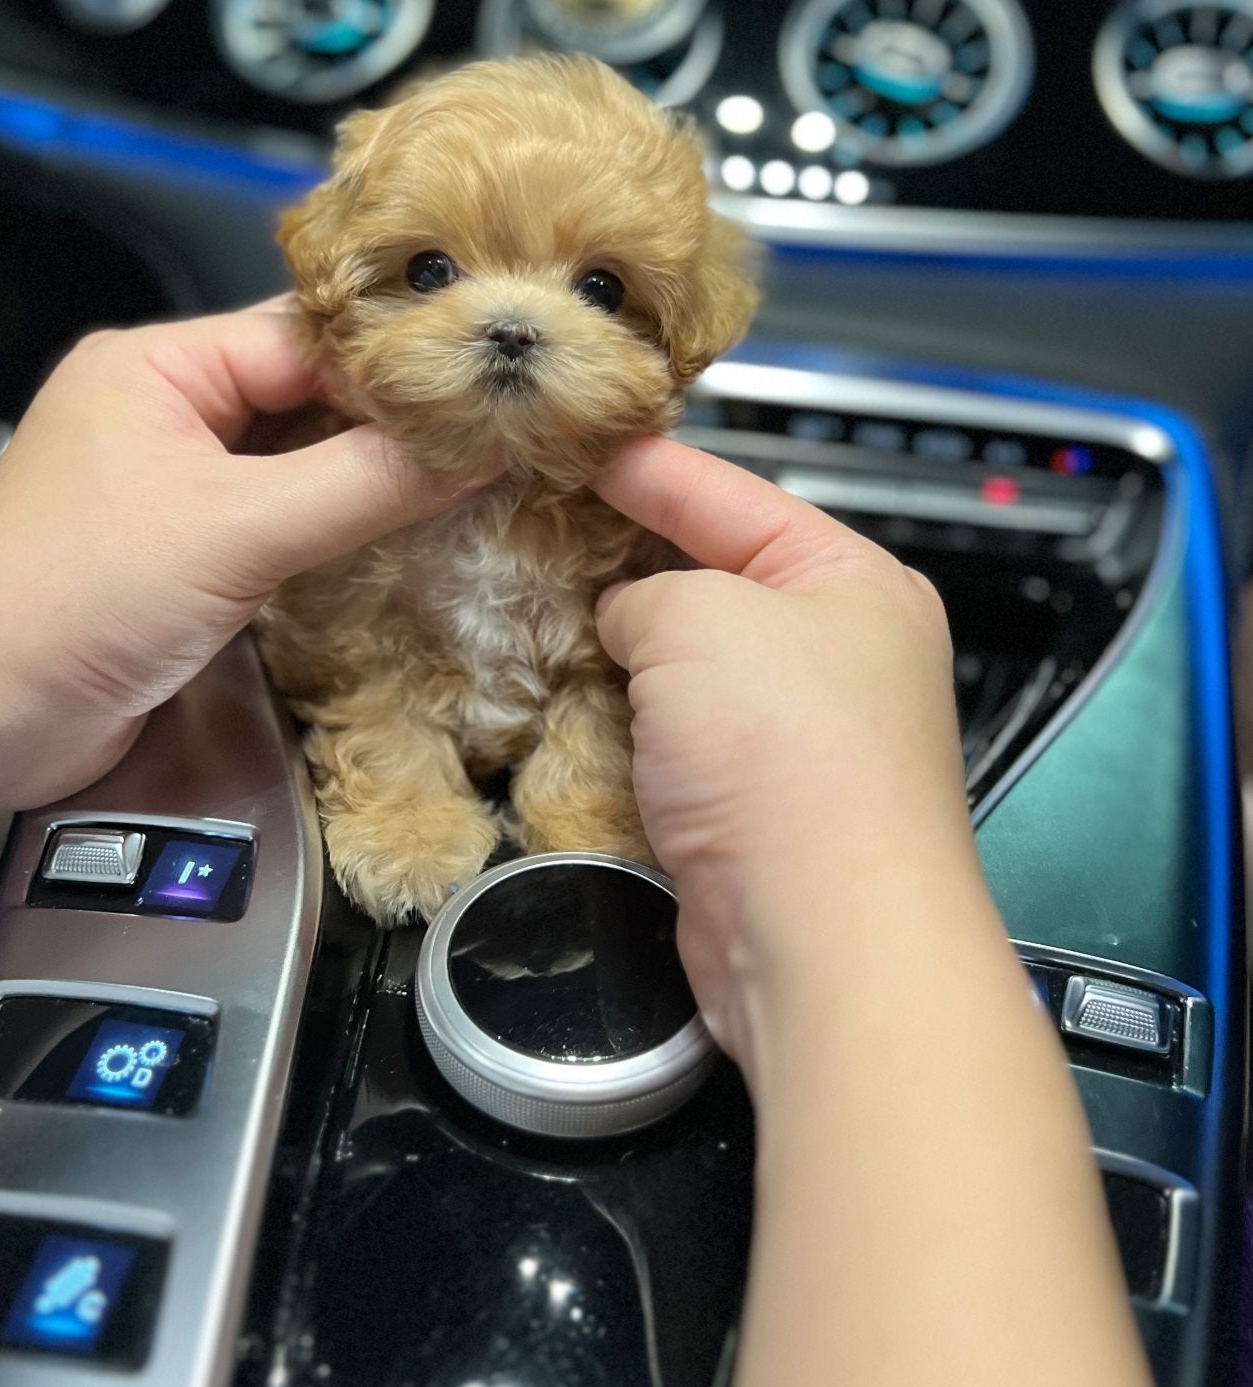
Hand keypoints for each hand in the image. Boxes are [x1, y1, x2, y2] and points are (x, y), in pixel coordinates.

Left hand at [0, 299, 470, 812]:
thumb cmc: (71, 602)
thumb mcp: (237, 532)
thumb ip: (364, 484)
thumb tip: (476, 448)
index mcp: (156, 365)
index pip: (307, 338)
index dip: (397, 366)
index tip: (487, 391)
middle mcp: (162, 409)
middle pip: (307, 393)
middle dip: (391, 420)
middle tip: (494, 434)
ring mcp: (169, 482)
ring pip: (296, 458)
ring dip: (365, 477)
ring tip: (468, 480)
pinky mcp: (180, 550)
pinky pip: (277, 517)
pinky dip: (333, 527)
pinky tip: (400, 537)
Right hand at [593, 436, 970, 1060]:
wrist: (822, 942)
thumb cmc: (789, 760)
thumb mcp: (699, 619)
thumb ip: (647, 591)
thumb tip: (628, 621)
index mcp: (855, 582)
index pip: (731, 495)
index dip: (644, 468)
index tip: (569, 444)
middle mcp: (840, 655)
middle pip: (711, 581)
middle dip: (624, 563)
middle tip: (532, 528)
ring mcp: (800, 739)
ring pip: (688, 670)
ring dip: (620, 655)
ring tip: (534, 613)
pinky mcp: (756, 812)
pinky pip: (677, 744)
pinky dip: (626, 728)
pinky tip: (569, 706)